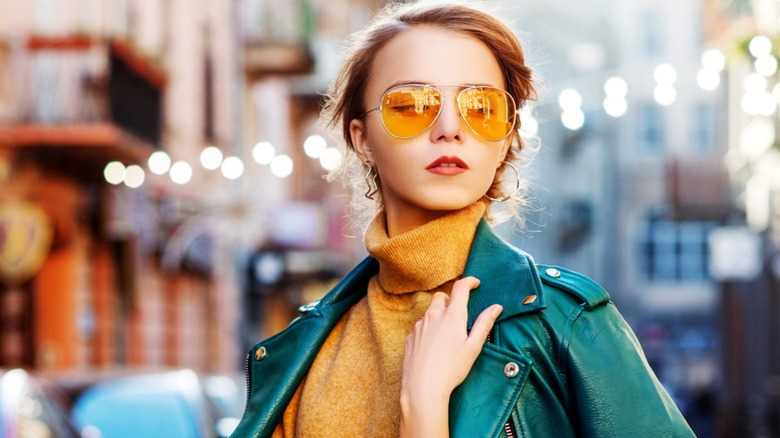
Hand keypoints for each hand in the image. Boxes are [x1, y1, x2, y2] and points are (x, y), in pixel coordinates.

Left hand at [399, 276, 502, 437]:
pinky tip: (434, 345)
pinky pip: (421, 326)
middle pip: (441, 296)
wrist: (423, 387)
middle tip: (460, 311)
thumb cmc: (452, 369)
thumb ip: (485, 324)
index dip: (469, 281)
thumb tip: (496, 307)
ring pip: (429, 312)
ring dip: (439, 314)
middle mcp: (433, 316)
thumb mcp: (474, 347)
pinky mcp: (410, 337)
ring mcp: (419, 326)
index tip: (475, 283)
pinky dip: (429, 328)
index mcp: (452, 315)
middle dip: (451, 298)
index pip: (460, 288)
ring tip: (448, 333)